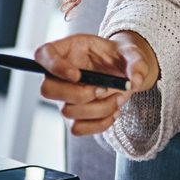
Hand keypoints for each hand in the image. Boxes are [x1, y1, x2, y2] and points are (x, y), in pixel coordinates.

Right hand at [33, 33, 157, 136]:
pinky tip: (114, 112)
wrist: (124, 73)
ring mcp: (63, 98)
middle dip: (78, 93)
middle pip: (47, 90)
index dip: (54, 66)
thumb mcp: (132, 52)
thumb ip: (136, 62)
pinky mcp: (73, 117)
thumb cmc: (120, 57)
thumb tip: (134, 81)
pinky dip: (99, 124)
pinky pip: (78, 128)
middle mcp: (58, 75)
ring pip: (67, 112)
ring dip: (98, 109)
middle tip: (103, 89)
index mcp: (66, 50)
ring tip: (119, 98)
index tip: (77, 74)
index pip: (43, 55)